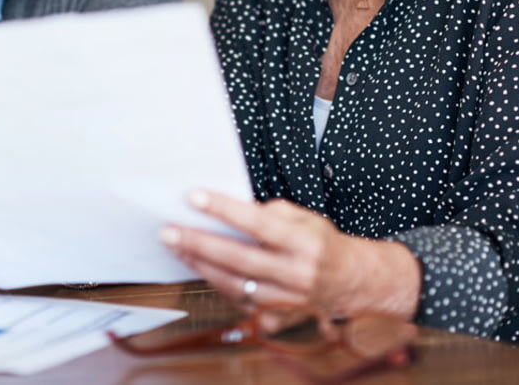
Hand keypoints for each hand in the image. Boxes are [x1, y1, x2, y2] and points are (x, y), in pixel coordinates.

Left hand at [160, 190, 420, 321]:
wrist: (350, 284)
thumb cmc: (320, 244)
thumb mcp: (304, 218)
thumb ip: (270, 212)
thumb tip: (227, 209)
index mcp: (306, 244)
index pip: (259, 224)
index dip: (225, 210)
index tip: (194, 197)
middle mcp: (297, 275)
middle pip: (239, 259)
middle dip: (199, 243)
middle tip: (168, 230)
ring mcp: (287, 303)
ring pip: (233, 285)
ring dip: (199, 264)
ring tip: (175, 245)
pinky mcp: (277, 320)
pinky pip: (238, 301)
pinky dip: (215, 283)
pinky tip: (198, 266)